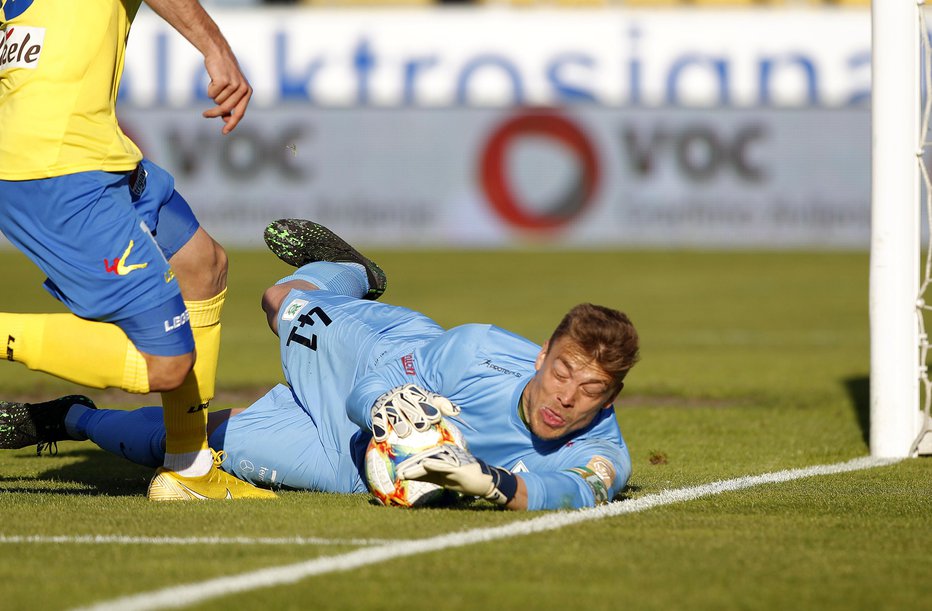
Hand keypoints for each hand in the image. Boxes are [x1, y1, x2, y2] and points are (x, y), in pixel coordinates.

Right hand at [201, 52, 251, 133]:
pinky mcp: (223, 80)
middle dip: (214, 113)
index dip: (232, 124)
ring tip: (216, 83)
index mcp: (248, 93)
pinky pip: (211, 93)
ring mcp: (234, 84)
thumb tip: (226, 119)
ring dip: (213, 94)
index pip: (240, 113)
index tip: (224, 132)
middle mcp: (243, 89)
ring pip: (217, 101)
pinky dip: (209, 88)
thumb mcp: (231, 88)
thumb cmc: (224, 72)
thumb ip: (231, 103)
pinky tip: (213, 78)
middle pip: (225, 109)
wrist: (218, 53)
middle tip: (204, 114)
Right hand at [370, 384, 459, 441]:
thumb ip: (440, 404)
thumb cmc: (409, 403)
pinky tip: (383, 437)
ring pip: (394, 414)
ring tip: (405, 433)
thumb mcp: (424, 400)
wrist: (381, 396)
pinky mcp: (376, 413)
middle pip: (409, 406)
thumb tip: (456, 410)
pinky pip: (377, 421)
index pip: (422, 399)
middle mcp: (400, 396)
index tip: (436, 418)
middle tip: (423, 427)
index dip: (429, 408)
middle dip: (416, 416)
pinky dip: (380, 429)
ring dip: (399, 423)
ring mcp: (388, 405)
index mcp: (413, 392)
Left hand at [396, 443, 517, 505]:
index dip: (410, 469)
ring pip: (431, 464)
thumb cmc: (466, 480)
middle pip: (424, 464)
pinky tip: (425, 465)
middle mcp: (445, 462)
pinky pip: (444, 466)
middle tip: (397, 472)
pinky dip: (434, 465)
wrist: (486, 482)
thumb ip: (434, 476)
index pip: (423, 467)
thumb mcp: (447, 480)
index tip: (398, 473)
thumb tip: (419, 474)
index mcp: (441, 466)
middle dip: (410, 468)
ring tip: (405, 472)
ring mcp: (452, 464)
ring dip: (418, 468)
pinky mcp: (459, 468)